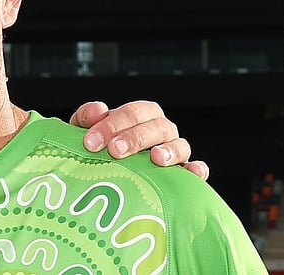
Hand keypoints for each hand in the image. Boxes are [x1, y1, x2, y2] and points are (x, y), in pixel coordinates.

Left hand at [71, 100, 209, 180]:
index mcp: (141, 115)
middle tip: (115, 150)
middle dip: (135, 138)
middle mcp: (161, 130)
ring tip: (155, 158)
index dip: (112, 124)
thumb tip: (98, 109)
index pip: (132, 113)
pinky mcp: (184, 174)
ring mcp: (175, 151)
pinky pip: (197, 170)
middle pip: (156, 127)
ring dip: (169, 150)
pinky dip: (198, 169)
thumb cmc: (98, 149)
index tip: (91, 141)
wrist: (103, 175)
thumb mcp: (85, 131)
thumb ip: (86, 117)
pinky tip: (192, 171)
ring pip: (180, 145)